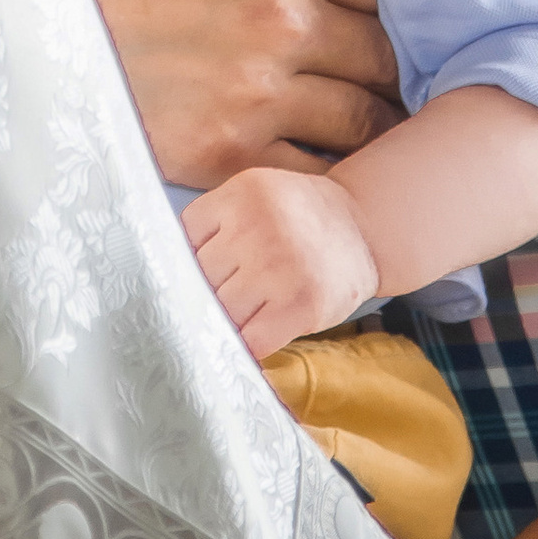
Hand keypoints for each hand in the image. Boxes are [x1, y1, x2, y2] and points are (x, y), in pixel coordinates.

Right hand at [50, 0, 403, 186]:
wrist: (5, 9)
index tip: (372, 7)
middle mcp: (286, 21)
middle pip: (385, 54)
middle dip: (385, 60)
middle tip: (376, 66)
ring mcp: (258, 94)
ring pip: (364, 121)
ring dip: (367, 118)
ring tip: (355, 114)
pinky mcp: (225, 154)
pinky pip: (315, 176)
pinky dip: (328, 173)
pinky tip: (314, 158)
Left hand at [183, 165, 380, 357]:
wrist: (365, 228)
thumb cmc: (301, 217)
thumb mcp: (258, 195)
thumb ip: (219, 221)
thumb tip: (172, 274)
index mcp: (243, 194)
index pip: (187, 236)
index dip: (193, 256)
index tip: (205, 266)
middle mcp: (259, 228)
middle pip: (201, 276)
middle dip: (210, 289)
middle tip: (226, 293)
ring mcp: (280, 269)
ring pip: (222, 310)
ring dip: (228, 319)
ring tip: (244, 313)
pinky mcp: (301, 306)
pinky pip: (251, 340)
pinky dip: (248, 344)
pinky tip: (257, 334)